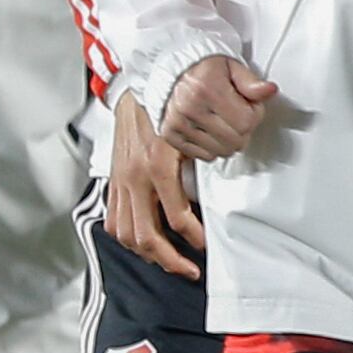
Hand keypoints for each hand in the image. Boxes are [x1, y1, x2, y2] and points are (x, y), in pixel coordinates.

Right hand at [103, 92, 204, 278]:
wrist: (137, 82)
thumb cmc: (169, 101)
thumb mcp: (197, 120)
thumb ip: (221, 141)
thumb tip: (239, 152)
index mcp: (158, 164)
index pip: (178, 217)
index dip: (195, 237)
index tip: (207, 246)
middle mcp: (135, 176)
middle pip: (146, 236)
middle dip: (170, 260)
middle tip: (191, 270)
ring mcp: (120, 180)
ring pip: (126, 233)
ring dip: (148, 254)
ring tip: (170, 262)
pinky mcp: (113, 179)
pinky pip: (114, 219)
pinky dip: (128, 237)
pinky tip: (145, 243)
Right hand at [154, 52, 279, 161]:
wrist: (171, 72)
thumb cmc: (203, 69)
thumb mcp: (231, 67)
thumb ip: (251, 81)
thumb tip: (269, 90)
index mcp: (207, 88)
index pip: (246, 122)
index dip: (254, 115)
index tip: (247, 105)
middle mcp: (189, 108)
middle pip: (236, 141)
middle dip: (244, 130)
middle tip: (236, 113)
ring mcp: (178, 124)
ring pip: (222, 152)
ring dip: (229, 141)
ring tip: (223, 121)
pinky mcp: (171, 136)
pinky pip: (205, 156)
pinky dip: (213, 147)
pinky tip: (210, 130)